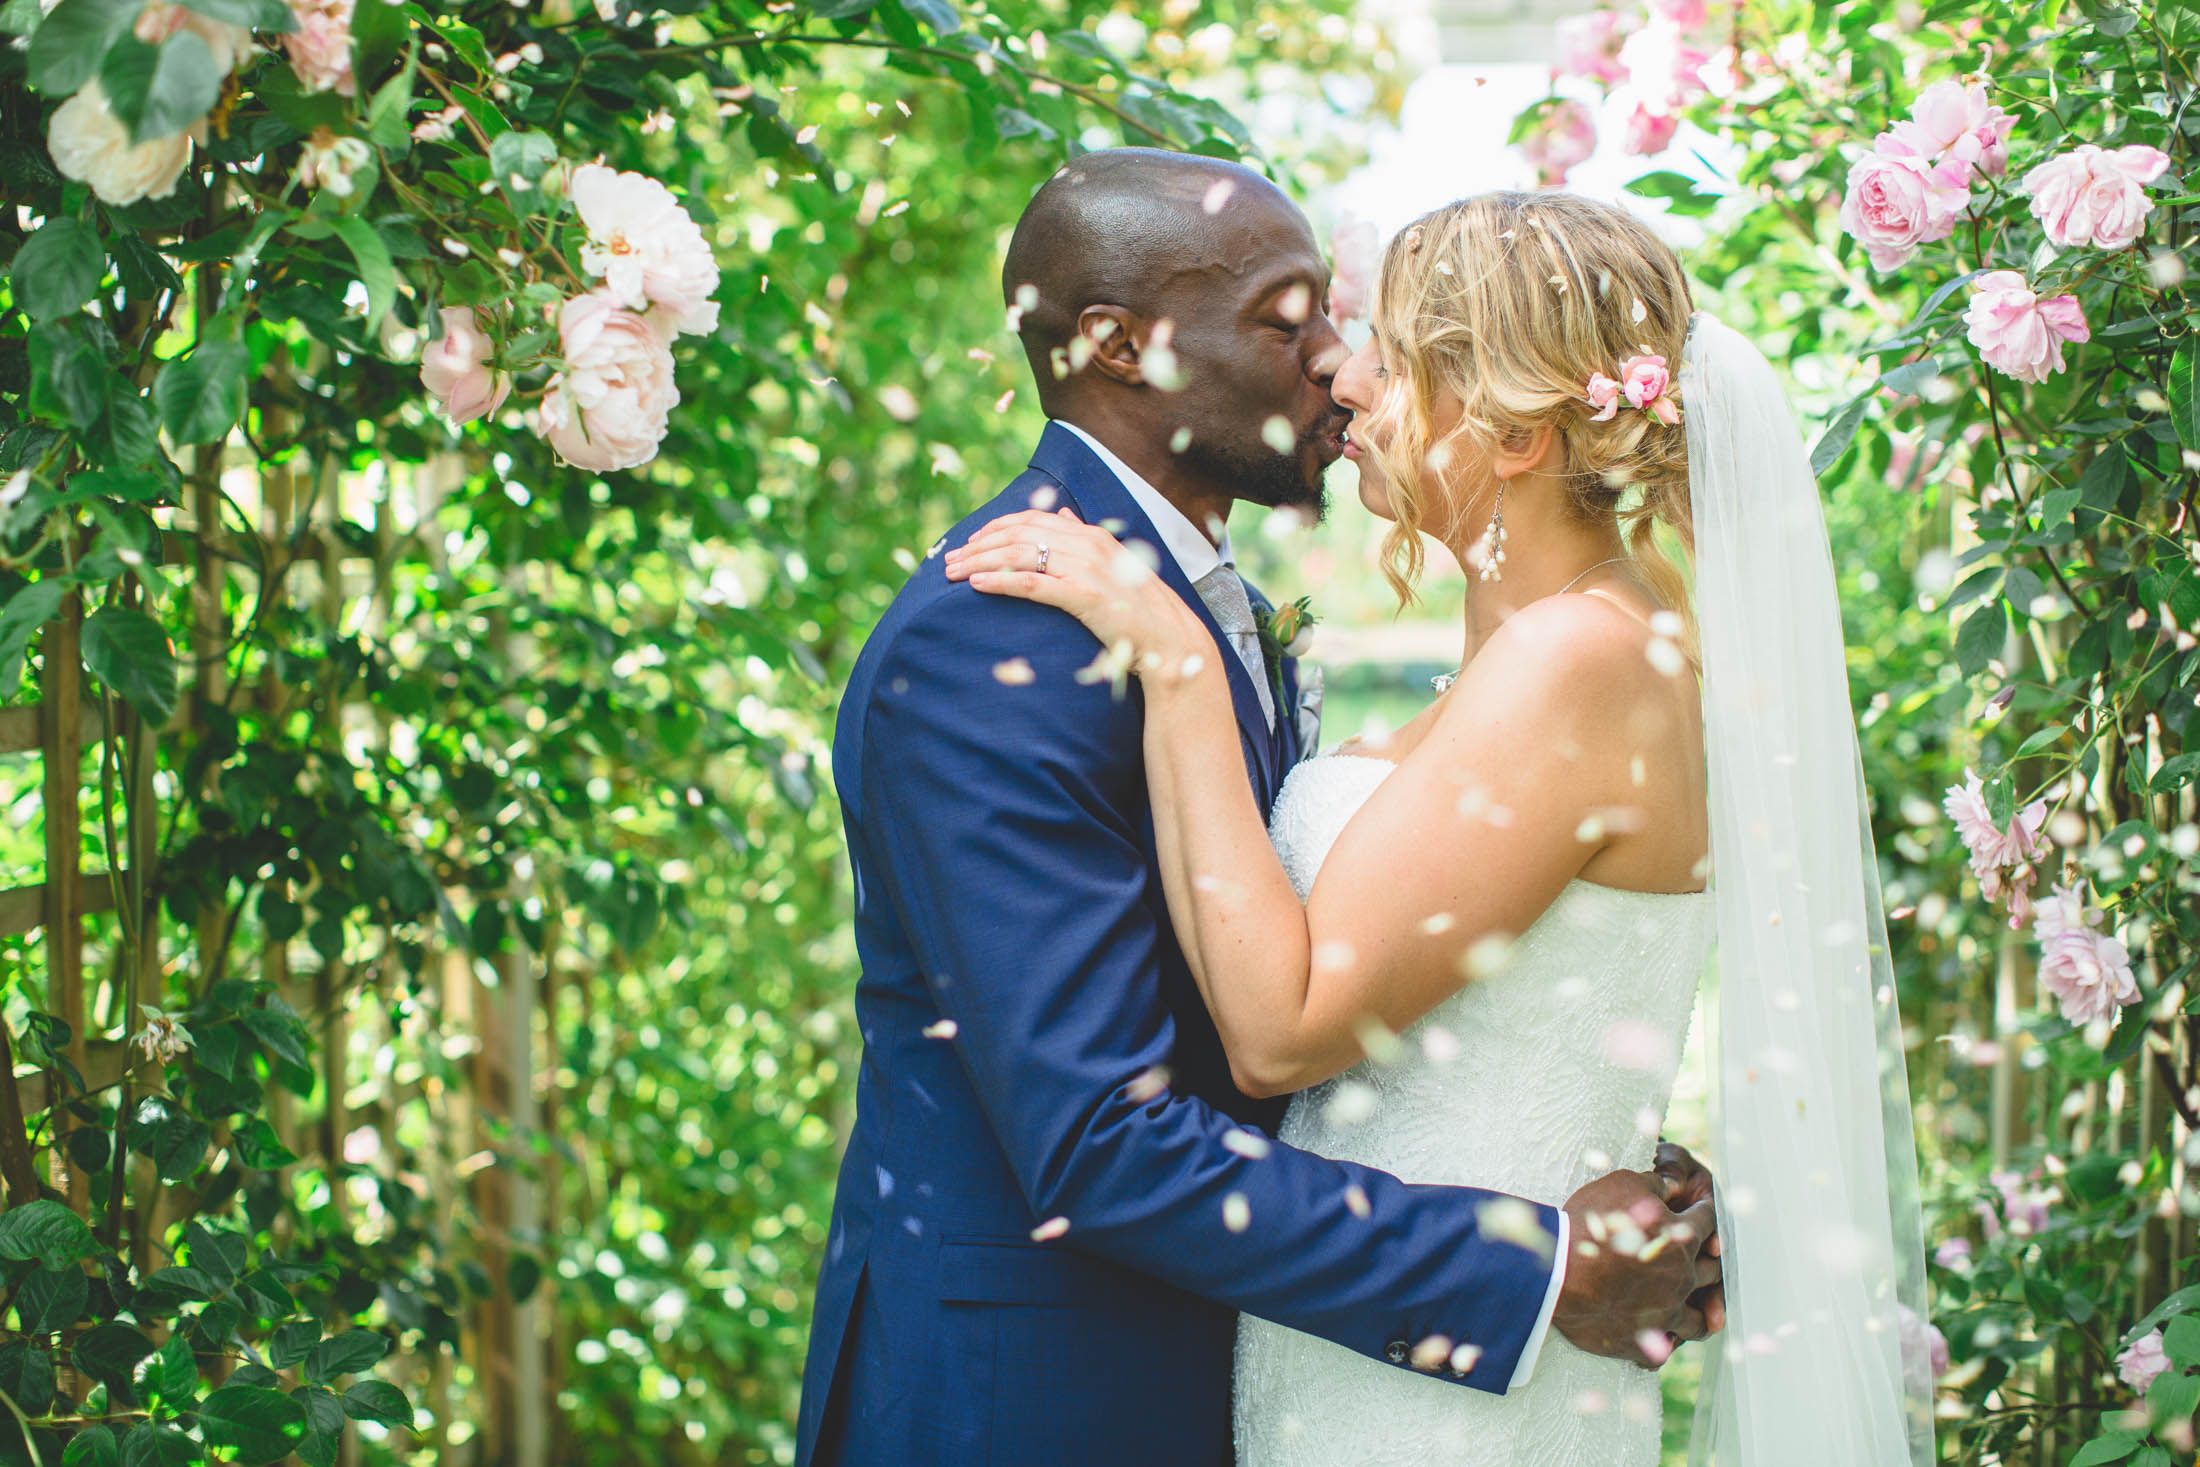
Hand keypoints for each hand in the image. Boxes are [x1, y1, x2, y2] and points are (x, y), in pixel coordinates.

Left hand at [944, 508, 1212, 675]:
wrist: (1167, 638)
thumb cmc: (1138, 608)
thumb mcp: (1113, 564)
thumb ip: (1085, 537)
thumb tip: (1064, 515)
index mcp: (1091, 534)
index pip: (1032, 519)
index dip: (995, 528)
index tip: (970, 541)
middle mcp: (1086, 543)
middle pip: (1018, 534)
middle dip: (978, 545)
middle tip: (949, 560)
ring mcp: (1085, 568)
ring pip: (1019, 555)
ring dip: (980, 563)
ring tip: (954, 573)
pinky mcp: (1083, 595)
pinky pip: (1032, 583)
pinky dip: (1000, 581)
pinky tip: (977, 586)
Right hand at [1552, 1168, 1721, 1368]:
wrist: (1558, 1271)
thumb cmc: (1589, 1223)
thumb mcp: (1623, 1184)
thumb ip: (1656, 1183)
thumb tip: (1673, 1185)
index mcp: (1682, 1237)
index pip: (1708, 1221)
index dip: (1706, 1212)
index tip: (1701, 1212)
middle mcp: (1683, 1277)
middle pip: (1713, 1271)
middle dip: (1710, 1262)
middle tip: (1707, 1259)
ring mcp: (1666, 1312)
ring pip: (1700, 1318)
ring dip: (1700, 1311)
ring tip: (1697, 1309)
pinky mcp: (1644, 1342)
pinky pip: (1665, 1349)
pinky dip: (1665, 1343)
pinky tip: (1661, 1337)